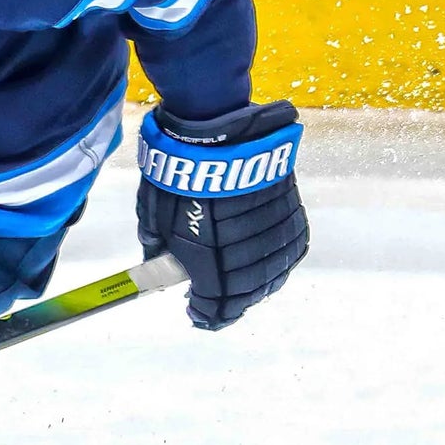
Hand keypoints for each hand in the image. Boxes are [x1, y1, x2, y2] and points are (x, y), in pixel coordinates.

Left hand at [136, 99, 308, 329]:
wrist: (217, 128)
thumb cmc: (179, 171)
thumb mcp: (154, 214)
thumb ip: (158, 245)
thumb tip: (159, 262)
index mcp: (209, 261)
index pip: (216, 304)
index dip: (208, 315)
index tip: (198, 316)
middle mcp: (246, 253)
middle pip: (246, 293)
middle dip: (231, 302)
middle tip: (217, 303)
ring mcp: (273, 233)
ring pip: (272, 273)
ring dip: (256, 284)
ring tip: (240, 285)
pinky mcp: (291, 211)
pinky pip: (289, 247)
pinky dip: (277, 259)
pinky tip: (264, 259)